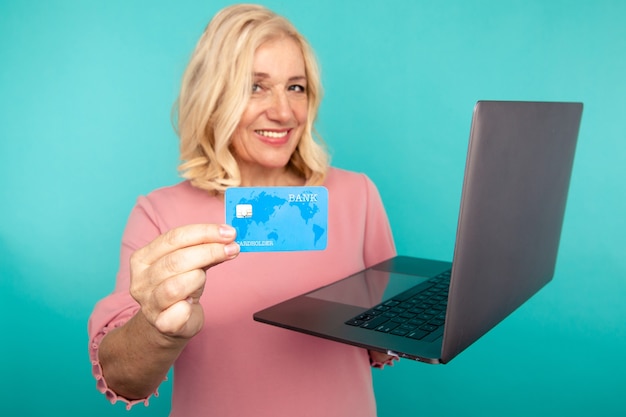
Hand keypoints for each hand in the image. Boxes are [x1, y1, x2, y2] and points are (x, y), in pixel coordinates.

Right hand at [129, 224, 239, 338]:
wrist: (167, 323)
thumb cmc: (180, 287)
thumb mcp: (189, 264)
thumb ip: (204, 250)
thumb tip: (227, 238)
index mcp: (143, 258)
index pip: (173, 238)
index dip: (203, 232)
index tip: (228, 232)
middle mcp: (141, 280)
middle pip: (176, 260)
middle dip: (209, 252)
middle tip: (232, 248)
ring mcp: (149, 304)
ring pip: (175, 286)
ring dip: (198, 278)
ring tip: (205, 278)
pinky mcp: (161, 324)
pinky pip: (176, 314)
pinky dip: (187, 308)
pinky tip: (191, 304)